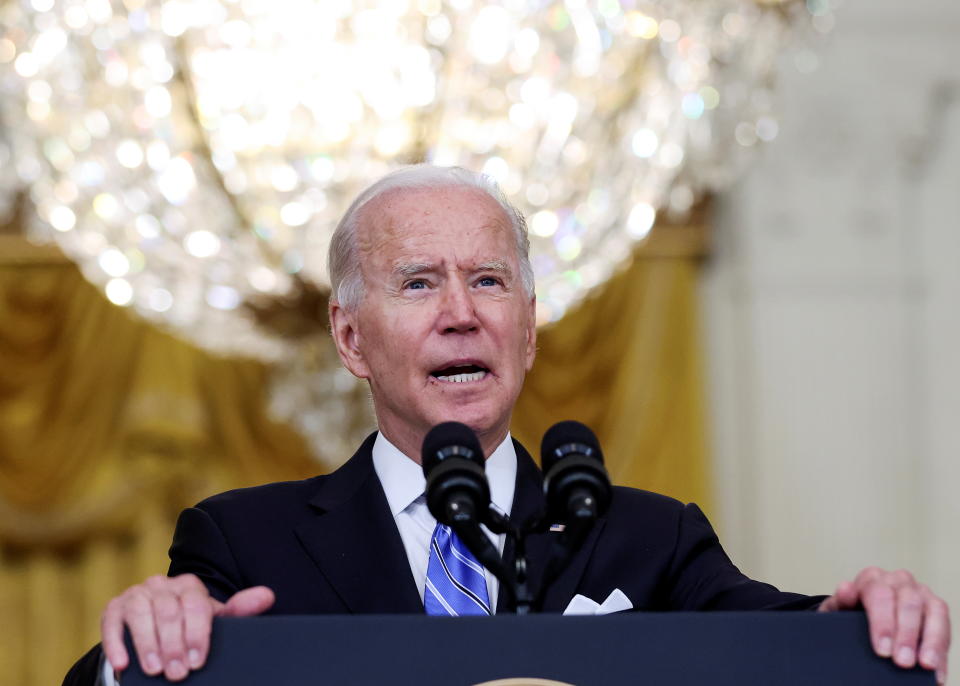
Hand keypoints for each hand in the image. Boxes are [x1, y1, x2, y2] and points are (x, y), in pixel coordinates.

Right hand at [100, 573, 274, 681]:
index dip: (197, 635)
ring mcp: (137, 594)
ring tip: (155, 669)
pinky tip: (123, 663)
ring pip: (141, 613)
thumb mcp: (213, 621)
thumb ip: (239, 610)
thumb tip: (268, 596)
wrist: (154, 630)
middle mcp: (162, 585)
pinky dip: (117, 642)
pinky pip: (112, 621)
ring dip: (147, 644)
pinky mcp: (113, 608)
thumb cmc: (189, 627)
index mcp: (190, 586)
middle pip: (169, 612)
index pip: (196, 606)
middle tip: (177, 673)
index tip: (197, 660)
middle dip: (173, 645)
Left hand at [819, 567, 949, 683]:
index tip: (882, 650)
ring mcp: (921, 593)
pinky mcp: (936, 610)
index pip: (880, 595)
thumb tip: (846, 588)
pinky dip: (941, 650)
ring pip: (934, 611)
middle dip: (906, 635)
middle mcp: (899, 581)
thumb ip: (841, 601)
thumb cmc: (849, 614)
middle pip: (908, 603)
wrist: (857, 618)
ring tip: (925, 665)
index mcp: (873, 578)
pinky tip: (936, 671)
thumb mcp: (839, 610)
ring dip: (931, 641)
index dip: (882, 624)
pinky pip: (946, 627)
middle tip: (902, 662)